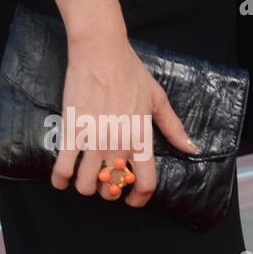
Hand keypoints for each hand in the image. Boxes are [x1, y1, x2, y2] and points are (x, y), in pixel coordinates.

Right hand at [51, 34, 197, 206]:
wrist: (101, 53)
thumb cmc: (131, 74)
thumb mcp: (158, 100)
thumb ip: (174, 128)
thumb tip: (192, 148)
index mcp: (141, 139)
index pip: (145, 184)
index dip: (139, 199)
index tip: (132, 200)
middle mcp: (118, 145)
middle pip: (112, 188)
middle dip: (109, 191)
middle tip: (106, 181)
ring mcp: (94, 141)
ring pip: (86, 185)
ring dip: (86, 187)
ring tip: (85, 177)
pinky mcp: (72, 133)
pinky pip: (63, 168)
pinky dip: (60, 179)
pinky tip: (62, 178)